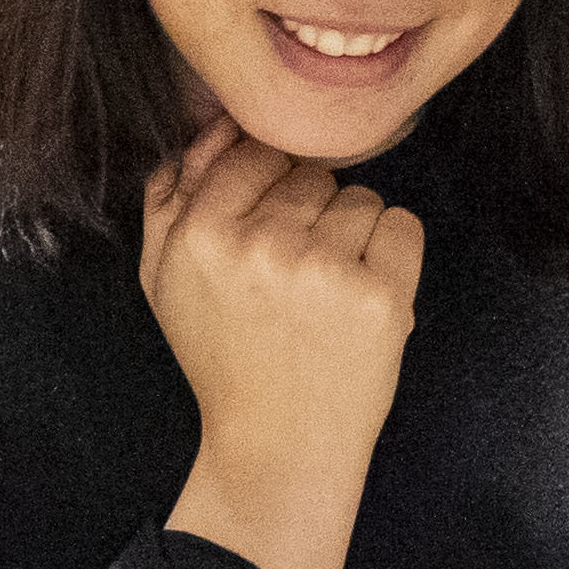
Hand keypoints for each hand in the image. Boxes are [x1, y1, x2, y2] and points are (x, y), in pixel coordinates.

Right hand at [137, 128, 420, 568]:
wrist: (279, 447)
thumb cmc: (224, 357)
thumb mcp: (165, 279)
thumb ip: (170, 195)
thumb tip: (212, 121)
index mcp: (200, 233)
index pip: (254, 148)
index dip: (268, 188)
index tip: (268, 232)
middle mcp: (260, 244)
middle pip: (310, 170)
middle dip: (309, 212)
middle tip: (294, 277)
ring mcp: (325, 270)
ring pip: (359, 195)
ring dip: (352, 235)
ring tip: (326, 294)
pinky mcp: (381, 297)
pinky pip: (403, 224)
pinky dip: (392, 255)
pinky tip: (362, 298)